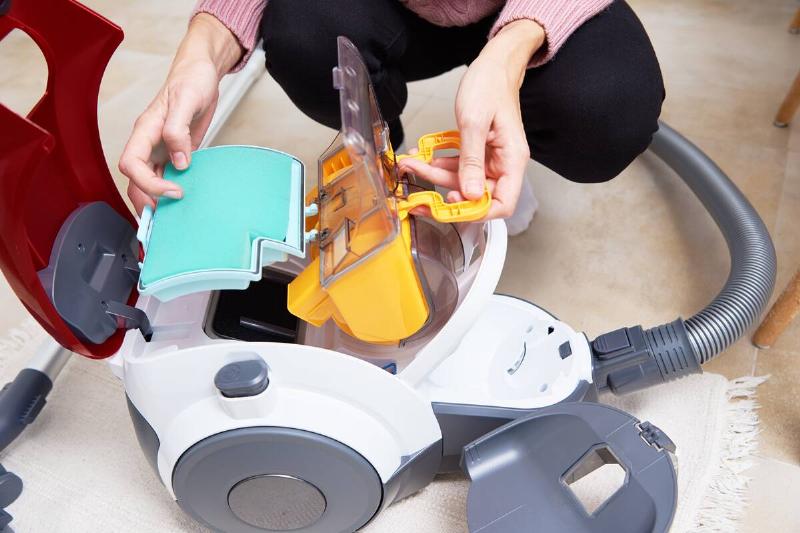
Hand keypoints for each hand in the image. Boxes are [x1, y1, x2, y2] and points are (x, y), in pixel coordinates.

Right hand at [118, 14, 242, 212]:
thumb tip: (180, 161)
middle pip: (135, 180)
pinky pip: (164, 177)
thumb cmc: (191, 81)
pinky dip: (168, 193)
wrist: (201, 74)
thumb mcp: (187, 100)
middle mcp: (148, 143)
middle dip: (146, 202)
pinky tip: (179, 204)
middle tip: (165, 222)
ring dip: (155, 202)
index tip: (174, 192)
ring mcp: (159, 150)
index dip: (149, 184)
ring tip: (169, 220)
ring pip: (147, 182)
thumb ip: (179, 130)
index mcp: (145, 130)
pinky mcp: (173, 154)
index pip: (132, 164)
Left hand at [398, 20, 543, 219]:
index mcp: (512, 160)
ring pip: (462, 181)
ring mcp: (490, 159)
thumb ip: (471, 161)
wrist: (494, 64)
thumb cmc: (489, 85)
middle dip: (444, 192)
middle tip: (418, 190)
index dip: (477, 211)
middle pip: (476, 195)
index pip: (502, 204)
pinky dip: (440, 164)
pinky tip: (423, 157)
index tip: (451, 204)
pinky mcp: (478, 152)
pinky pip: (459, 166)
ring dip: (435, 175)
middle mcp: (503, 164)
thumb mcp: (474, 122)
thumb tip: (470, 194)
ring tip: (412, 165)